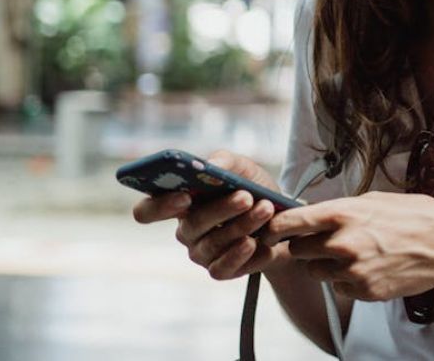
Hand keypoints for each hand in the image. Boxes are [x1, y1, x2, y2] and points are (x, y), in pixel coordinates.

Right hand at [131, 150, 290, 279]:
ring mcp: (201, 252)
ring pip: (212, 244)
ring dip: (242, 225)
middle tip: (246, 197)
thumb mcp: (243, 168)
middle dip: (221, 209)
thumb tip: (211, 166)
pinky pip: (222, 268)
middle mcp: (186, 230)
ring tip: (266, 209)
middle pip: (190, 226)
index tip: (185, 196)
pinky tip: (255, 242)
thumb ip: (225, 162)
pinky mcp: (219, 269)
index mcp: (180, 202)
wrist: (286, 219)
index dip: (159, 206)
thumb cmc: (254, 190)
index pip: (147, 210)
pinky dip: (240, 255)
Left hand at [262, 191, 433, 301]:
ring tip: (352, 254)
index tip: (270, 229)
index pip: (290, 222)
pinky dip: (346, 280)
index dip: (274, 226)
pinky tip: (368, 268)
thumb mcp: (375, 199)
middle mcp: (343, 242)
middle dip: (307, 245)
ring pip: (316, 272)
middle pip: (298, 250)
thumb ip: (342, 209)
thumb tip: (314, 213)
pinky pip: (338, 287)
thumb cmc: (415, 216)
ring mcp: (352, 269)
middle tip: (325, 241)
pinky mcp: (364, 290)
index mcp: (343, 214)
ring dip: (325, 264)